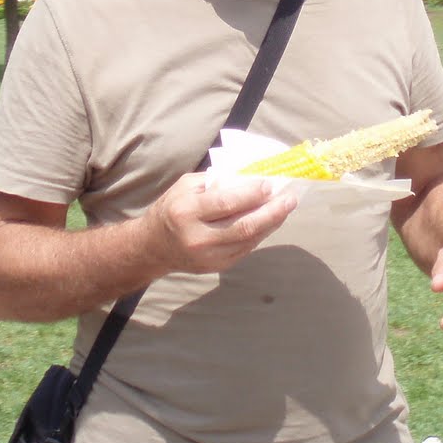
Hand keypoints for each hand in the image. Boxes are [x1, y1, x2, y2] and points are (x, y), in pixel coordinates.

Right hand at [146, 173, 296, 274]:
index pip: (226, 203)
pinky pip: (247, 248)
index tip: (270, 183)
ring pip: (249, 239)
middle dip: (272, 211)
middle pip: (244, 225)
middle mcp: (198, 237)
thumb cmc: (171, 208)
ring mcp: (209, 256)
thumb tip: (249, 176)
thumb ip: (215, 181)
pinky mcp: (218, 266)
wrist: (153, 247)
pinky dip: (262, 232)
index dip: (251, 193)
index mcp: (187, 212)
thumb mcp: (185, 186)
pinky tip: (271, 220)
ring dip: (272, 222)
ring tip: (286, 206)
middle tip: (290, 198)